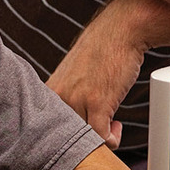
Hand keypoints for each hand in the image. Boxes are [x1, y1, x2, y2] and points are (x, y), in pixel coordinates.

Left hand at [47, 0, 148, 147]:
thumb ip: (67, 97)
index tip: (81, 133)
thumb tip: (72, 124)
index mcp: (49, 90)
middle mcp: (58, 96)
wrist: (121, 29)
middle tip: (98, 130)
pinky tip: (117, 127)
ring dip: (100, 138)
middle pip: (66, 136)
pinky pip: (102, 138)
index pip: (48, 128)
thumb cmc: (102, 50)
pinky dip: (112, 140)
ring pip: (84, 138)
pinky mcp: (98, 103)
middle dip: (84, 140)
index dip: (65, 137)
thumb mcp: (73, 74)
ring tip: (110, 126)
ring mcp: (77, 100)